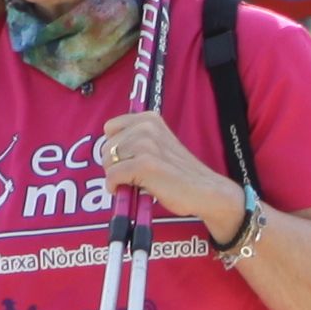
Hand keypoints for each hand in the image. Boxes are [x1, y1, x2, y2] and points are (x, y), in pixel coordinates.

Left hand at [96, 109, 238, 231]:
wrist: (205, 190)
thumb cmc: (180, 173)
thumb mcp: (159, 144)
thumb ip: (136, 141)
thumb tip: (107, 151)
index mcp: (149, 119)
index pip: (110, 128)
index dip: (114, 147)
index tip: (126, 159)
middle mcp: (146, 127)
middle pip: (105, 146)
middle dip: (113, 163)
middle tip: (132, 175)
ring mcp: (145, 144)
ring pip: (107, 162)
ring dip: (115, 176)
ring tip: (134, 181)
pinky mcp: (143, 164)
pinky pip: (112, 176)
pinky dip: (115, 187)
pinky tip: (129, 189)